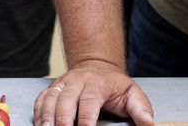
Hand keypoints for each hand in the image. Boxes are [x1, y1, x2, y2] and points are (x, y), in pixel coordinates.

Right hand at [33, 60, 153, 125]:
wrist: (98, 66)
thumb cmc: (115, 86)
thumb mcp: (133, 94)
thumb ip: (141, 110)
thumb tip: (148, 124)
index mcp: (98, 83)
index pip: (90, 100)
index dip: (86, 117)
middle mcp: (78, 80)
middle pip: (66, 99)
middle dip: (62, 118)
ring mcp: (64, 83)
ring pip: (51, 97)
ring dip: (47, 115)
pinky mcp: (54, 87)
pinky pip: (42, 97)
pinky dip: (39, 110)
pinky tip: (40, 123)